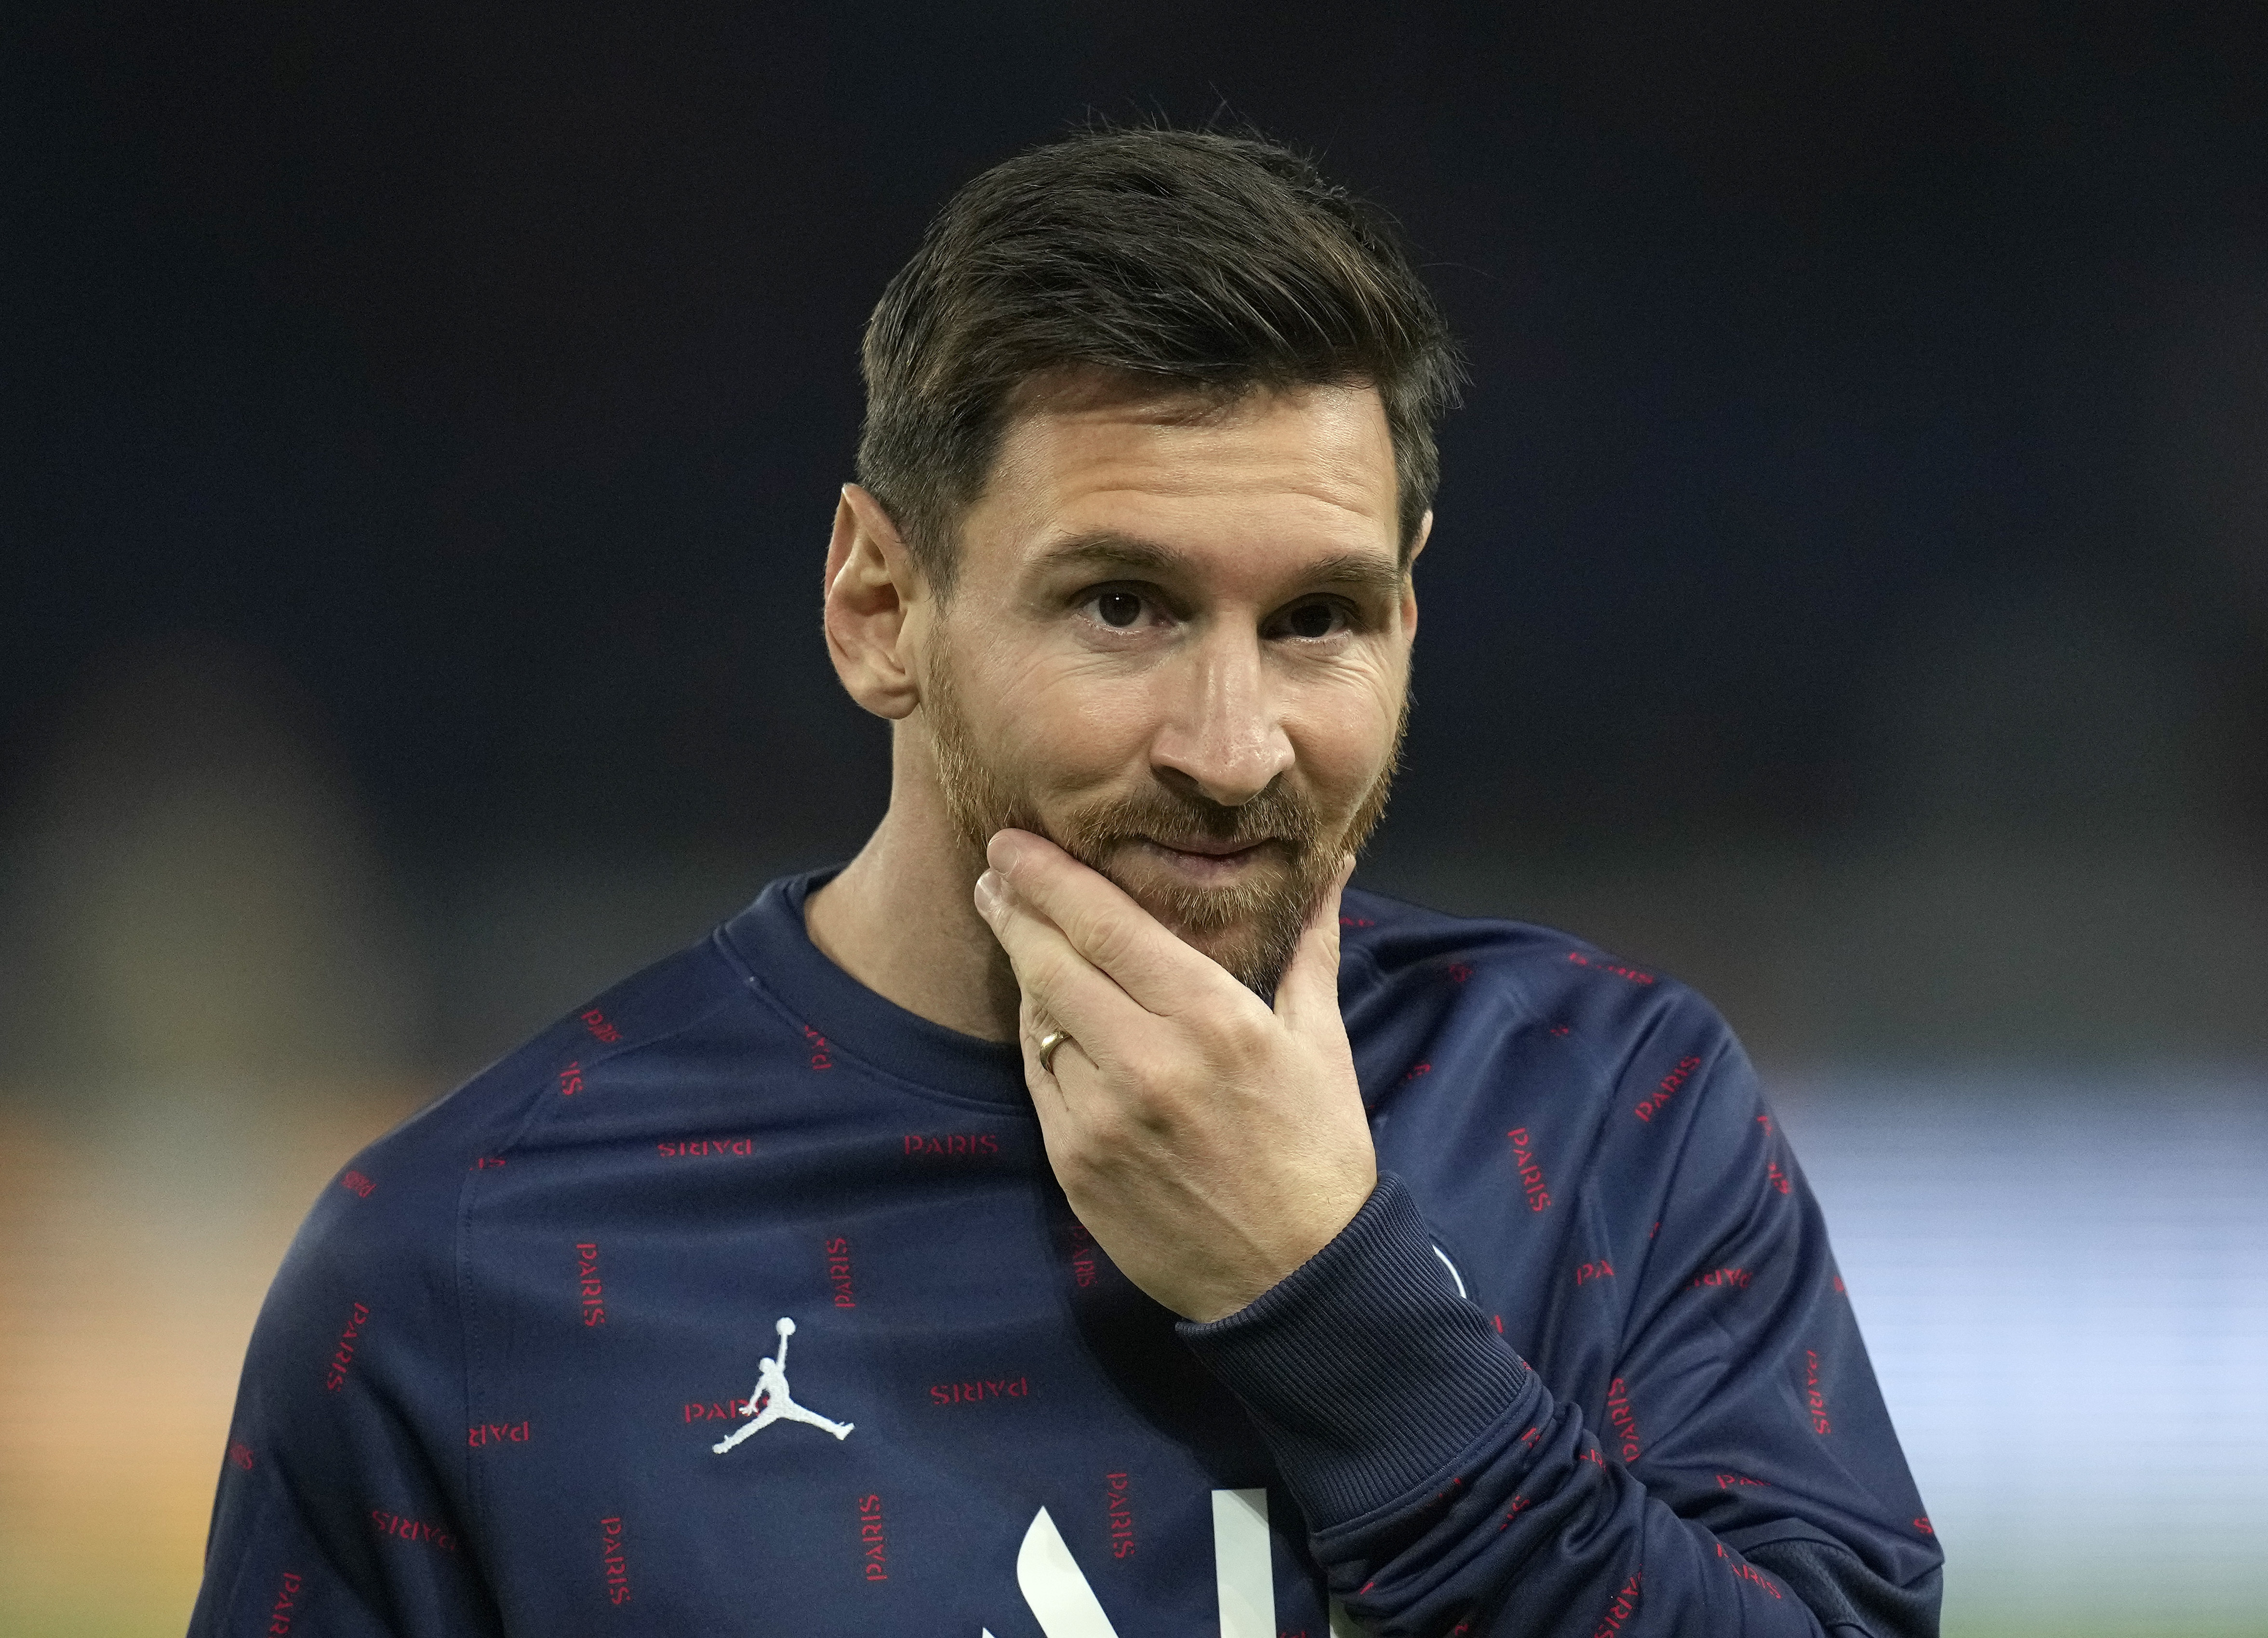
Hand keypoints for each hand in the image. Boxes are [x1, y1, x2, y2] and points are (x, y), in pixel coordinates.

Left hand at [974, 830, 1375, 1322]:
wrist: (1296, 1279)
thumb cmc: (1317, 1153)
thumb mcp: (1321, 1043)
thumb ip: (1312, 948)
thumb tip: (1333, 870)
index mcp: (1214, 1019)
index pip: (1105, 923)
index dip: (1048, 875)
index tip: (1012, 843)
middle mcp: (1149, 1061)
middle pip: (1052, 960)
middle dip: (1014, 908)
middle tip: (994, 874)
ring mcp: (1102, 1117)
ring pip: (1038, 1019)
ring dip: (1027, 975)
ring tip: (1023, 937)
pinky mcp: (1075, 1165)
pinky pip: (1038, 1080)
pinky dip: (1041, 1043)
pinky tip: (1051, 1021)